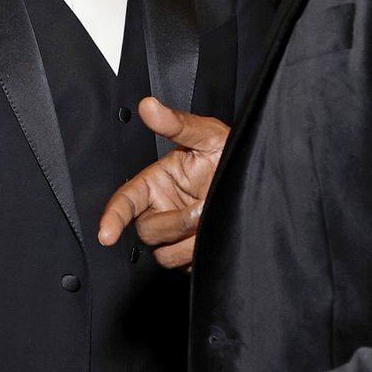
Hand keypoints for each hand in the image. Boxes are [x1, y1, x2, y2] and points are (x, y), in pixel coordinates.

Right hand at [99, 97, 229, 269]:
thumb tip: (149, 106)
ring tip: (212, 220)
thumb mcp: (209, 135)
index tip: (106, 234)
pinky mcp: (191, 256)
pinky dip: (198, 254)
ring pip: (164, 254)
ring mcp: (176, 236)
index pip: (125, 202)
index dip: (113, 218)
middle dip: (173, 223)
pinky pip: (185, 266)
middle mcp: (162, 210)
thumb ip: (178, 124)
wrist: (264, 181)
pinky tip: (215, 234)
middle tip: (201, 208)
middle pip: (146, 231)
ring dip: (188, 242)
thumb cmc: (233, 156)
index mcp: (157, 183)